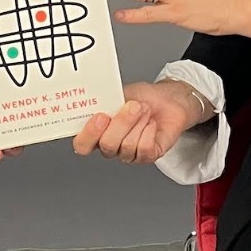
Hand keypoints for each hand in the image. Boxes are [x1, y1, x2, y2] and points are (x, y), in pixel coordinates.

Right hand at [71, 80, 204, 163]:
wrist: (167, 99)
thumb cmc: (142, 97)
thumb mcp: (118, 95)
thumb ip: (103, 102)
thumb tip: (94, 102)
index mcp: (98, 131)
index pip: (82, 144)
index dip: (88, 134)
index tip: (101, 116)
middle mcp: (110, 145)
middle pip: (107, 146)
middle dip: (122, 123)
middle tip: (133, 106)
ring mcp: (128, 153)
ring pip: (127, 146)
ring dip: (139, 123)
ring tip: (144, 110)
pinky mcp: (147, 156)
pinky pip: (144, 149)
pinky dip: (149, 131)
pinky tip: (151, 123)